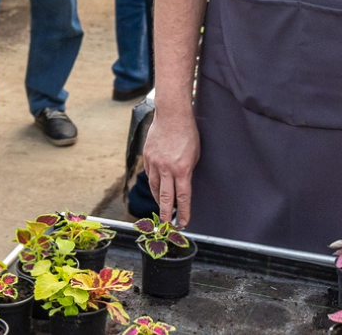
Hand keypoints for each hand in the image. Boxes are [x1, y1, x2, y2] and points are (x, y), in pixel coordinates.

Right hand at [142, 106, 200, 227]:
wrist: (172, 116)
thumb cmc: (188, 133)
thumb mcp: (195, 154)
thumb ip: (188, 171)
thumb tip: (182, 184)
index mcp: (183, 169)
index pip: (183, 196)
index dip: (183, 212)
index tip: (183, 223)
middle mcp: (167, 169)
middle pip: (165, 198)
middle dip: (165, 214)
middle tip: (165, 225)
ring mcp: (154, 164)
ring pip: (155, 188)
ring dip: (159, 200)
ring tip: (162, 208)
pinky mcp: (147, 158)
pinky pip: (149, 176)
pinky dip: (154, 183)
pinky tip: (156, 187)